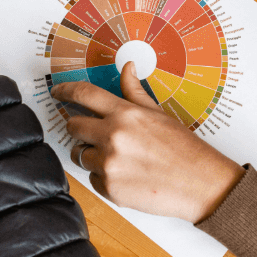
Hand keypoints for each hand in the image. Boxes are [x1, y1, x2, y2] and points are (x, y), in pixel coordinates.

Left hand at [51, 62, 245, 222]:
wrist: (200, 183)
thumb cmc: (184, 148)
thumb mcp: (159, 114)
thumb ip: (135, 92)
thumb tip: (126, 68)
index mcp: (125, 114)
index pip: (84, 94)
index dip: (64, 90)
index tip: (56, 92)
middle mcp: (113, 137)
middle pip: (73, 126)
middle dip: (79, 127)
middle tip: (92, 132)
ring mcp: (109, 164)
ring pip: (79, 154)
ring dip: (91, 154)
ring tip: (119, 157)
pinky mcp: (109, 188)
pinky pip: (92, 178)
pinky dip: (103, 177)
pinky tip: (127, 175)